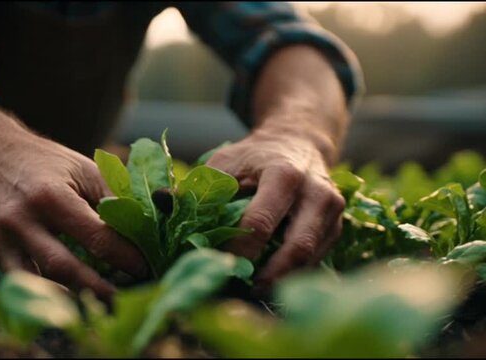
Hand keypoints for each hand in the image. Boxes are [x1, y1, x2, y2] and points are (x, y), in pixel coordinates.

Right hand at [0, 127, 147, 301]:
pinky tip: (66, 301)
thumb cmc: (46, 161)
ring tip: (101, 304)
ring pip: (40, 280)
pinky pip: (20, 279)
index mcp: (51, 196)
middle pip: (65, 267)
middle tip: (126, 296)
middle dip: (99, 287)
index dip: (124, 256)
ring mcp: (3, 236)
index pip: (96, 237)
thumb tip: (147, 226)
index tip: (145, 267)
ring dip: (71, 298)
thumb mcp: (85, 169)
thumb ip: (115, 198)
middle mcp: (23, 219)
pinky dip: (43, 294)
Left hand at [206, 128, 344, 297]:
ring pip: (310, 259)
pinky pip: (316, 259)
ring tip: (252, 290)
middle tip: (241, 291)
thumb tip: (161, 203)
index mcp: (284, 175)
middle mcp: (316, 193)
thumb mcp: (225, 161)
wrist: (298, 142)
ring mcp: (332, 212)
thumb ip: (197, 186)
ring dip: (281, 279)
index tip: (216, 266)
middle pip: (296, 248)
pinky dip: (293, 273)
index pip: (261, 223)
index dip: (238, 250)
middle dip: (268, 276)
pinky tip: (270, 279)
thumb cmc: (255, 156)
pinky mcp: (337, 226)